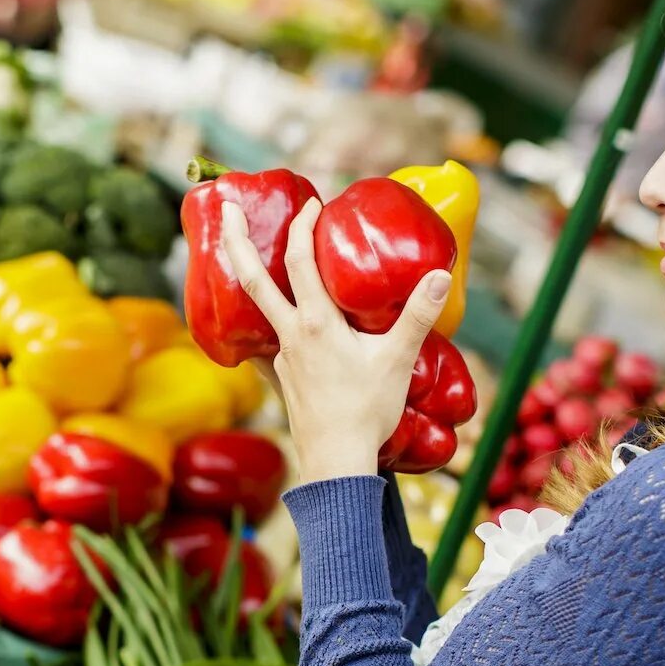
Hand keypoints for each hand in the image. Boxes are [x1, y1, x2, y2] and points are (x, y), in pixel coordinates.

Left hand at [221, 198, 451, 485]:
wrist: (336, 461)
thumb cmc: (366, 411)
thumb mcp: (397, 359)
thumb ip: (418, 315)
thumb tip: (439, 273)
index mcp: (315, 323)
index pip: (299, 260)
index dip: (303, 225)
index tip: (312, 204)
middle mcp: (289, 334)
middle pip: (251, 277)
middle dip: (235, 239)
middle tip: (225, 207)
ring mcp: (280, 356)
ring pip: (254, 305)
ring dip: (242, 273)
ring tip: (236, 251)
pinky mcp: (280, 376)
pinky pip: (263, 340)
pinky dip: (259, 319)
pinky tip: (267, 319)